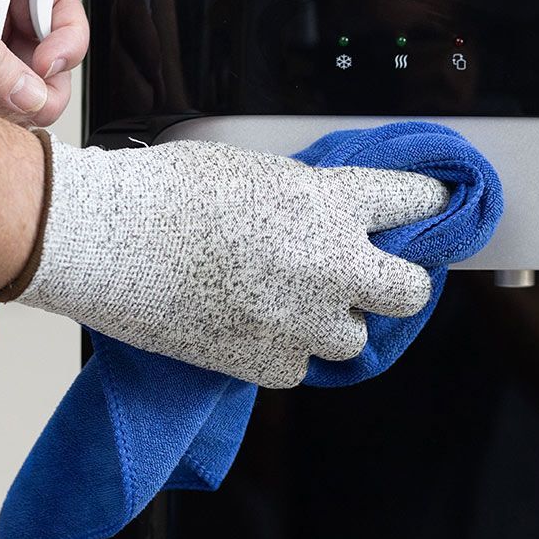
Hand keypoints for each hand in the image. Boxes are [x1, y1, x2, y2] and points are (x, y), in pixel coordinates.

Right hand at [13, 140, 450, 387]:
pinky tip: (247, 323)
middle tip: (374, 277)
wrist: (105, 238)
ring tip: (286, 302)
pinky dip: (281, 351)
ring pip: (354, 338)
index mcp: (330, 201)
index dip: (427, 207)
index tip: (434, 211)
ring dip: (331, 323)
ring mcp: (304, 320)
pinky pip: (299, 366)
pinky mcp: (269, 363)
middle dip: (397, 283)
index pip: (415, 201)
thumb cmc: (166, 192)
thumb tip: (332, 218)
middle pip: (411, 291)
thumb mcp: (255, 172)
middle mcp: (332, 263)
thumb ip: (307, 198)